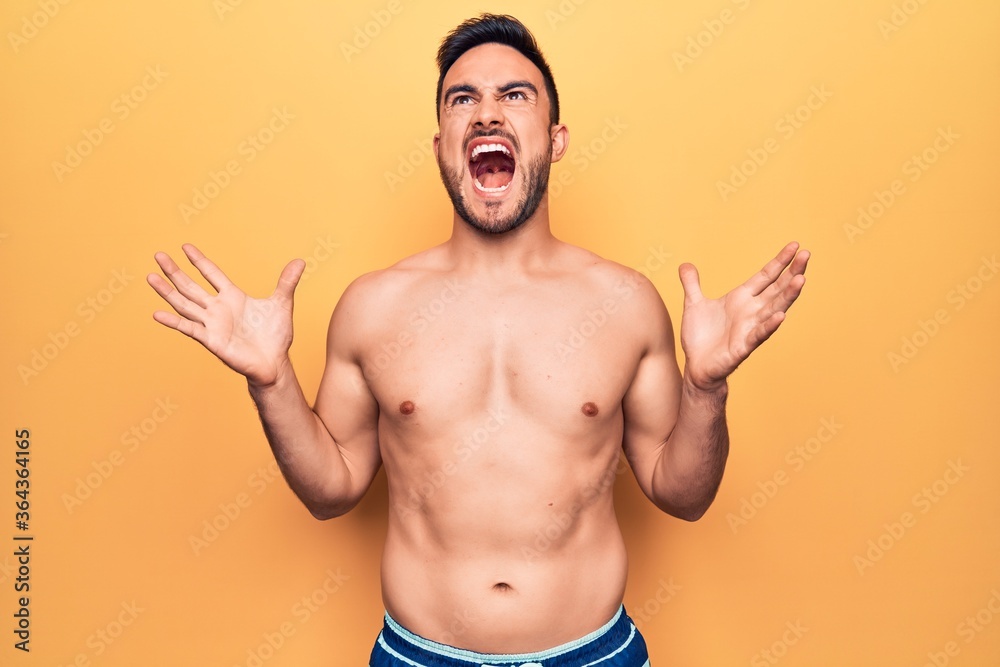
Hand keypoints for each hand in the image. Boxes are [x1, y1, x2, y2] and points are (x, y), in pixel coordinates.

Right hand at [147, 244, 304, 386]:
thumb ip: (287, 282)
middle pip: (191, 286)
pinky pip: (189, 328)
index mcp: (233, 297)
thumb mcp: (282, 304)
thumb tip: (300, 261)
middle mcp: (218, 309)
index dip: (199, 261)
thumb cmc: (275, 336)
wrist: (274, 363)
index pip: (212, 274)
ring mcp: (212, 324)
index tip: (185, 247)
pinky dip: (173, 322)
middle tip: (158, 255)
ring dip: (167, 291)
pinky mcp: (212, 340)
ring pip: (185, 304)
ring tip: (150, 277)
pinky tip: (157, 313)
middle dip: (175, 271)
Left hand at [678, 242, 808, 390]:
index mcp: (741, 299)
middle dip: (791, 272)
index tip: (794, 245)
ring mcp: (749, 329)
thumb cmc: (700, 338)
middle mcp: (750, 311)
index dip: (779, 262)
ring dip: (787, 295)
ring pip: (773, 309)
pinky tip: (781, 316)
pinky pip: (758, 335)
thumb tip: (685, 264)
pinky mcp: (743, 347)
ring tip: (801, 279)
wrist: (697, 367)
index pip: (765, 276)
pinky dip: (769, 326)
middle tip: (806, 254)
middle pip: (776, 288)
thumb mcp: (693, 305)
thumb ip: (692, 284)